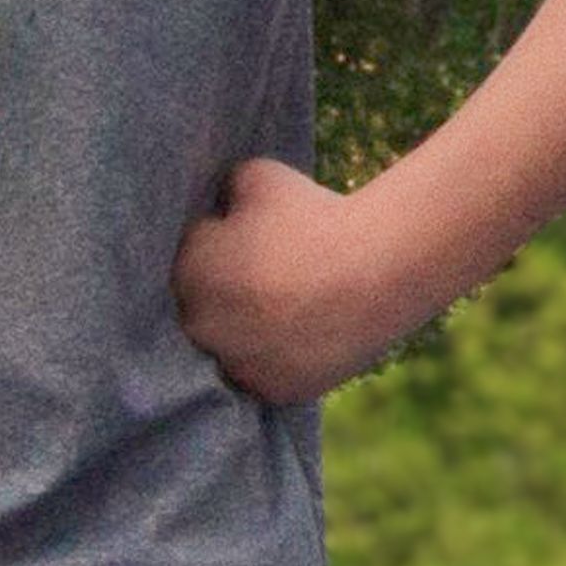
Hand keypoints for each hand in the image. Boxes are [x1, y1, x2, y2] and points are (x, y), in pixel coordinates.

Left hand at [176, 158, 441, 406]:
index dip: (222, 243)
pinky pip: (266, 373)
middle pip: (206, 307)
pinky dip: (280, 358)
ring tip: (292, 304)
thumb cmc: (316, 215)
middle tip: (273, 274)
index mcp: (188, 270)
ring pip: (234, 345)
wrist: (377, 268)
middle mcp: (199, 324)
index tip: (256, 237)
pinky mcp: (271, 390)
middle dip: (230, 291)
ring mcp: (235, 362)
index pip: (192, 256)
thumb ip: (227, 188)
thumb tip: (223, 198)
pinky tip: (306, 332)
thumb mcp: (260, 176)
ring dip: (250, 330)